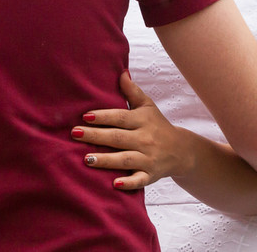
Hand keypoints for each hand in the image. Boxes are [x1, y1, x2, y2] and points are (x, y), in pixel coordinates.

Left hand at [71, 71, 191, 190]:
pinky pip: (139, 180)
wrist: (181, 151)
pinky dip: (128, 183)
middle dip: (96, 136)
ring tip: (87, 159)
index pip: (120, 117)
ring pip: (124, 159)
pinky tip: (114, 184)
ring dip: (106, 160)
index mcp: (142, 121)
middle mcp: (145, 139)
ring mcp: (148, 158)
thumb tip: (121, 72)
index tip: (85, 116)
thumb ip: (132, 91)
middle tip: (75, 134)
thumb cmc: (158, 125)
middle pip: (117, 138)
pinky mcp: (150, 176)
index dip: (103, 116)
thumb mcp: (148, 106)